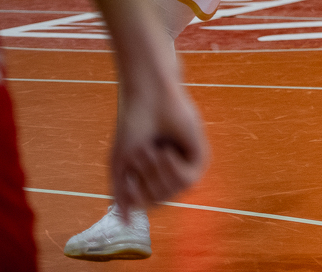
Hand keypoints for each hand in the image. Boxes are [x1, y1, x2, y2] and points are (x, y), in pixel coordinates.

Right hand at [111, 70, 208, 212]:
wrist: (149, 100)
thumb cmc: (133, 128)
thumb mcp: (121, 166)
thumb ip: (122, 195)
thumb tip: (125, 223)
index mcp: (150, 178)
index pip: (143, 206)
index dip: (133, 194)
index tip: (127, 173)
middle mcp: (169, 176)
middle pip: (157, 201)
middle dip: (145, 178)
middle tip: (143, 152)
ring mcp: (185, 167)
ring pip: (171, 193)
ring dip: (156, 172)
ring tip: (154, 149)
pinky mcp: (200, 158)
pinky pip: (187, 181)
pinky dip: (172, 168)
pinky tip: (167, 151)